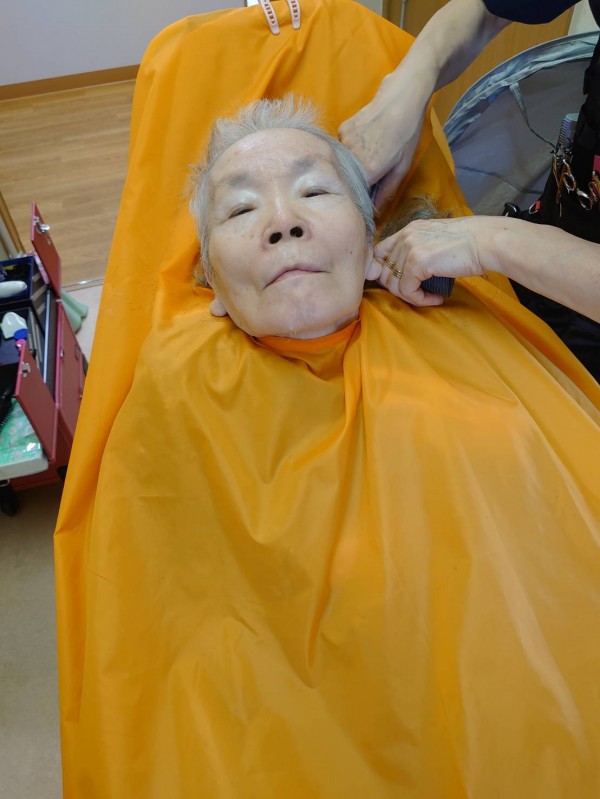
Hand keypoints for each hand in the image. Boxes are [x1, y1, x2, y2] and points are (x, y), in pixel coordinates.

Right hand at [339, 73, 427, 212]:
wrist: (402, 96)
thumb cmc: (408, 133)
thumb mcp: (402, 167)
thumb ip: (386, 192)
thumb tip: (374, 213)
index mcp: (367, 171)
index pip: (355, 195)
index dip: (360, 199)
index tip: (366, 199)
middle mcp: (350, 158)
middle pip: (346, 179)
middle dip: (355, 182)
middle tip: (370, 176)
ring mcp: (343, 142)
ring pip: (343, 163)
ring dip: (353, 165)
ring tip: (371, 153)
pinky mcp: (341, 129)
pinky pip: (342, 147)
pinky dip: (351, 149)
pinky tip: (366, 139)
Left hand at [372, 216, 486, 305]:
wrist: (486, 242)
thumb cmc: (470, 243)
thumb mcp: (437, 241)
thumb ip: (418, 251)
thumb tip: (407, 273)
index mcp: (409, 229)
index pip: (380, 253)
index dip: (386, 272)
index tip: (403, 284)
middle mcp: (405, 236)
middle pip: (385, 271)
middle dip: (399, 288)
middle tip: (418, 294)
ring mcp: (409, 248)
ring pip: (394, 284)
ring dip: (411, 296)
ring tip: (430, 298)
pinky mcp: (417, 262)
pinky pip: (407, 290)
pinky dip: (420, 300)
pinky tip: (435, 299)